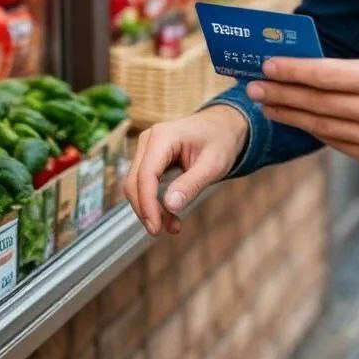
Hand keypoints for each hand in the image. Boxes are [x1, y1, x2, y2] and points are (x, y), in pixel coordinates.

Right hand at [122, 104, 247, 235]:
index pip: (146, 174)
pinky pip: (144, 184)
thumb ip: (192, 184)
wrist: (223, 126)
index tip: (156, 227)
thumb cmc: (221, 141)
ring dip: (149, 209)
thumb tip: (169, 206)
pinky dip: (153, 202)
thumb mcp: (214, 164)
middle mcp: (149, 139)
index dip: (147, 204)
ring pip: (136, 186)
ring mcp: (146, 148)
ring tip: (173, 226)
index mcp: (164, 136)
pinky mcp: (149, 158)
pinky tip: (169, 215)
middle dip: (146, 210)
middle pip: (134, 182)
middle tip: (162, 231)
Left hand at [246, 55, 358, 167]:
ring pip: (322, 127)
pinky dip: (314, 130)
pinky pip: (337, 143)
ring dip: (290, 115)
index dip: (295, 71)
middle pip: (319, 103)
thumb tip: (308, 71)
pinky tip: (297, 119)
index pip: (328, 76)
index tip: (268, 65)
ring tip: (267, 104)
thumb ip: (353, 69)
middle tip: (255, 86)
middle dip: (282, 94)